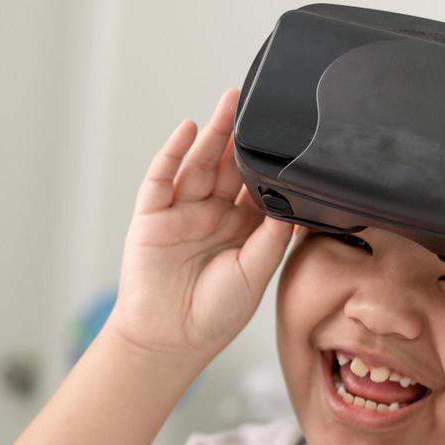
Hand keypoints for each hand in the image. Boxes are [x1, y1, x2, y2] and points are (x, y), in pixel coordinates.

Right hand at [105, 88, 294, 364]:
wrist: (170, 340)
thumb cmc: (215, 315)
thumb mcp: (256, 273)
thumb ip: (273, 236)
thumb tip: (292, 200)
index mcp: (242, 231)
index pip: (258, 186)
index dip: (269, 162)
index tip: (288, 135)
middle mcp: (213, 216)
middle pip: (230, 167)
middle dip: (242, 136)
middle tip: (259, 104)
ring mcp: (181, 213)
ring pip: (199, 163)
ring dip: (213, 133)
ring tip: (230, 104)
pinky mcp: (152, 216)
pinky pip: (162, 178)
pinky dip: (173, 152)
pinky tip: (187, 130)